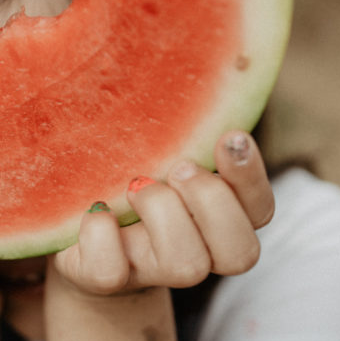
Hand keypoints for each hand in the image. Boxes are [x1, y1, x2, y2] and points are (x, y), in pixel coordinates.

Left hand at [51, 131, 274, 295]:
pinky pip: (111, 272)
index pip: (261, 210)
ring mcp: (152, 271)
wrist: (78, 230)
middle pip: (240, 252)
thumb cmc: (134, 176)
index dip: (250, 177)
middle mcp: (196, 251)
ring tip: (135, 185)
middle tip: (177, 168)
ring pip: (187, 266)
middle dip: (211, 201)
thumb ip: (191, 128)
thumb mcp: (165, 148)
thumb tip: (201, 60)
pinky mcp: (105, 280)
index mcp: (220, 218)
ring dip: (163, 214)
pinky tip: (96, 209)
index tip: (230, 137)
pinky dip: (101, 235)